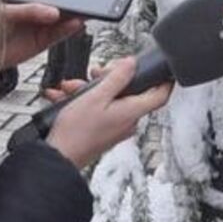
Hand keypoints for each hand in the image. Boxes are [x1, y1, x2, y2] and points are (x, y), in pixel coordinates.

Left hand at [0, 3, 84, 68]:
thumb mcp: (3, 12)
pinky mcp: (42, 41)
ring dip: (76, 12)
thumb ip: (27, 10)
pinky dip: (69, 29)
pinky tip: (76, 23)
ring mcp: (40, 23)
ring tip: (85, 10)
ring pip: (64, 15)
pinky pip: (59, 34)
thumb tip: (52, 13)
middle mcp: (35, 6)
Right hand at [45, 57, 172, 169]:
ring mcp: (115, 127)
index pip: (160, 95)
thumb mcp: (96, 96)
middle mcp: (128, 121)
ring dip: (90, 89)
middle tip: (96, 74)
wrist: (58, 157)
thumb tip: (132, 64)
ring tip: (72, 87)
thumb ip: (117, 78)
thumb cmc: (77, 132)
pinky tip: (66, 97)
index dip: (164, 80)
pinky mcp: (103, 131)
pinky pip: (99, 109)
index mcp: (132, 112)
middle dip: (109, 79)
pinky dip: (84, 101)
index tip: (162, 70)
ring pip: (110, 99)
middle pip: (130, 92)